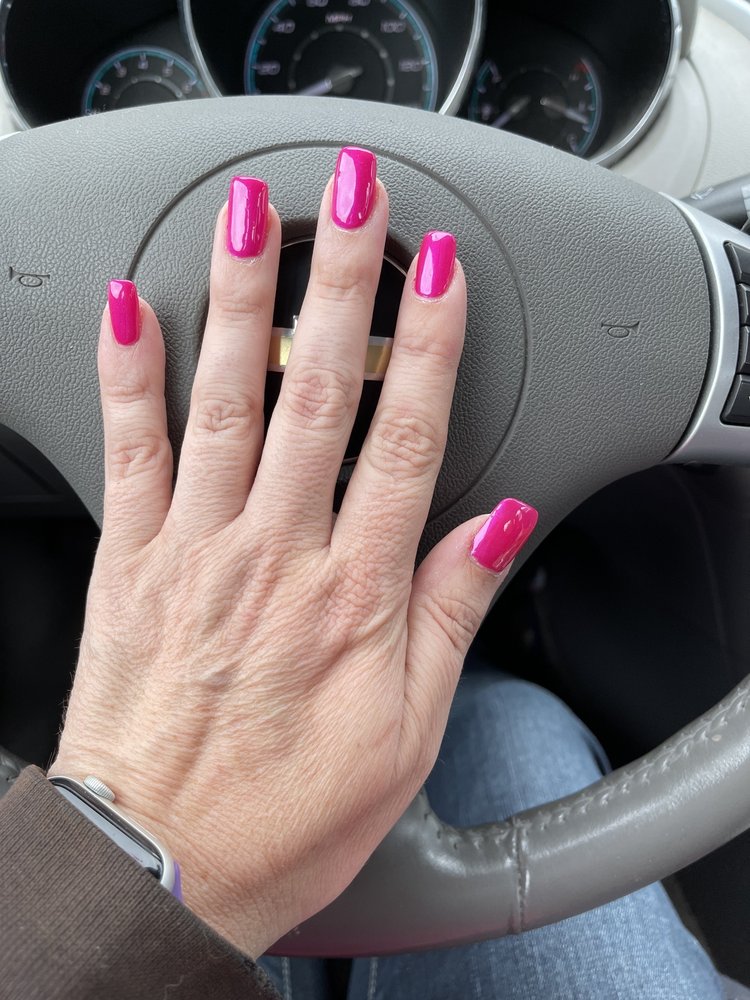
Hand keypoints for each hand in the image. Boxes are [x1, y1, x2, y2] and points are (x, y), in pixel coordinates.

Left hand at [50, 147, 536, 956]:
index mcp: (353, 594)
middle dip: (342, 282)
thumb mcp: (408, 733)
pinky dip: (129, 374)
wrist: (159, 863)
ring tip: (253, 219)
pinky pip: (128, 452)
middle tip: (355, 200)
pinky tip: (130, 308)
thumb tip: (498, 525)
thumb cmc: (283, 810)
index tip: (440, 272)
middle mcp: (274, 554)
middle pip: (317, 392)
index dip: (429, 343)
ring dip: (242, 301)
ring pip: (224, 400)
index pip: (405, 437)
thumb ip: (452, 614)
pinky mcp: (129, 562)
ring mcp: (194, 549)